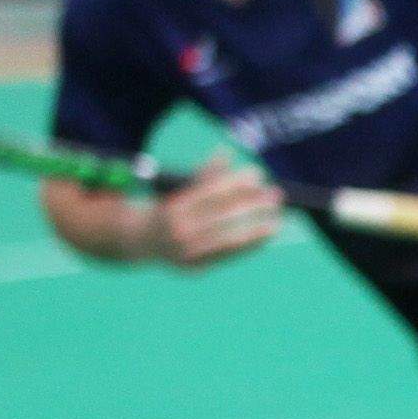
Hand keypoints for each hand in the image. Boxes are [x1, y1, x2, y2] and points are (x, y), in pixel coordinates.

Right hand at [149, 159, 282, 267]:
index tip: (258, 174)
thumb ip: (205, 173)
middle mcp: (179, 230)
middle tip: (277, 195)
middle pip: (224, 215)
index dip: (237, 182)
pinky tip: (266, 235)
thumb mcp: (180, 189)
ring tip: (278, 218)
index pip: (212, 191)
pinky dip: (250, 245)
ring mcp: (186, 251)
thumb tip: (228, 151)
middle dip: (254, 204)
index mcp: (174, 206)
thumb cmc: (167, 208)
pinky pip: (228, 256)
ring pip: (230, 239)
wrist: (139, 240)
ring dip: (257, 228)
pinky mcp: (196, 267)